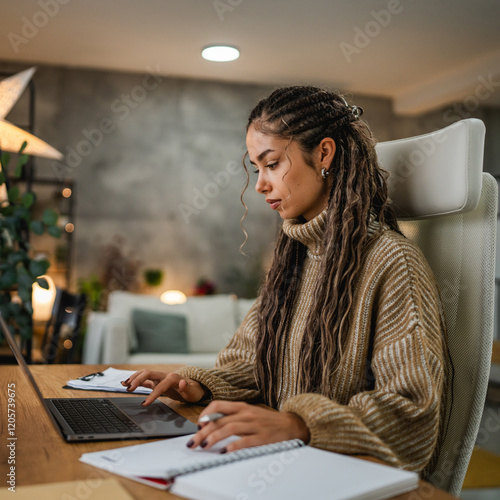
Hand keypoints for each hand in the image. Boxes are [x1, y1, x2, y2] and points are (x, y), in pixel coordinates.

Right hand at [121, 369, 208, 404]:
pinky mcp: (156, 381)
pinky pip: (144, 379)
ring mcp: (160, 378)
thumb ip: (187, 388)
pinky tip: (126, 382)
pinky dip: (135, 380)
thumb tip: (183, 382)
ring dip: (134, 377)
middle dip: (138, 380)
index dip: (152, 394)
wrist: (193, 387)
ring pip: (145, 374)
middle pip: (149, 373)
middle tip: (129, 389)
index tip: (144, 403)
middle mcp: (164, 375)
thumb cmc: (192, 391)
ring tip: (125, 384)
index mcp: (173, 378)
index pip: (160, 385)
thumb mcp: (192, 392)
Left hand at [187, 401, 309, 452]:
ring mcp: (254, 425)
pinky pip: (245, 441)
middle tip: (192, 442)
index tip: (197, 424)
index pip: (218, 405)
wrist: (291, 424)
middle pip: (220, 420)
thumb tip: (209, 424)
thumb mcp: (248, 413)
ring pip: (230, 428)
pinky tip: (225, 452)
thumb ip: (232, 417)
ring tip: (204, 445)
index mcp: (241, 407)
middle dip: (203, 431)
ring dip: (214, 437)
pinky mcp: (262, 437)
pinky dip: (234, 446)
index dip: (205, 414)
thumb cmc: (266, 421)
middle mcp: (246, 414)